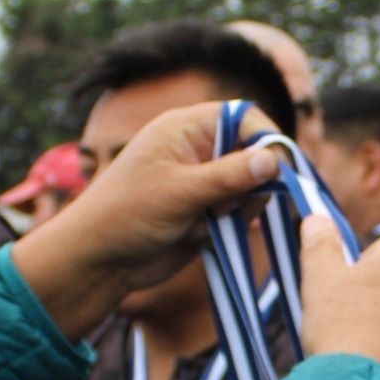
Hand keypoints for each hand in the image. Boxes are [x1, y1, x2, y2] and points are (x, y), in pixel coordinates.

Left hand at [10, 101, 281, 338]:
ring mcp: (204, 182)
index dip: (266, 140)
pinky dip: (229, 226)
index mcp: (187, 128)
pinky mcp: (207, 212)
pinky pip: (238, 215)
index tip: (279, 169)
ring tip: (207, 222)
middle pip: (253, 154)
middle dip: (252, 182)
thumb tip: (275, 160)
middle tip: (232, 205)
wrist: (100, 260)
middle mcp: (199, 150)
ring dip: (239, 209)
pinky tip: (202, 234)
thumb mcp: (181, 191)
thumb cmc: (128, 213)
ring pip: (250, 188)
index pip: (245, 118)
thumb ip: (230, 175)